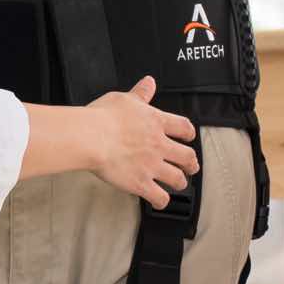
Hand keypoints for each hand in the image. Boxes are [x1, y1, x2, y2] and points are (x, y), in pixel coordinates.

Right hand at [86, 76, 198, 207]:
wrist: (91, 137)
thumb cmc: (103, 117)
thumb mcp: (124, 99)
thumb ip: (140, 93)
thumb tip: (149, 83)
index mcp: (156, 122)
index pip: (184, 127)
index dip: (189, 133)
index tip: (188, 137)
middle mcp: (159, 145)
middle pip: (187, 156)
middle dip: (191, 163)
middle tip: (191, 166)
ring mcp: (152, 166)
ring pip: (177, 178)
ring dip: (180, 182)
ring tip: (179, 184)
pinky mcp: (141, 183)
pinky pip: (159, 197)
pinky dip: (161, 201)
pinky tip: (159, 201)